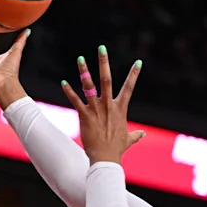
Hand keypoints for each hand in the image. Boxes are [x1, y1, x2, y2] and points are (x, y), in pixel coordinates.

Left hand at [60, 46, 144, 164]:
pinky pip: (76, 101)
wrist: (106, 158)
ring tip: (80, 59)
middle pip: (107, 79)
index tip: (138, 62)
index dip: (134, 75)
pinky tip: (63, 82)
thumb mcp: (127, 140)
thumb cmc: (116, 149)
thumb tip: (142, 135)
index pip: (129, 88)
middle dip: (104, 63)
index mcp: (120, 109)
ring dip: (84, 72)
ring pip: (90, 86)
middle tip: (101, 48)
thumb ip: (135, 135)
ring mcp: (96, 109)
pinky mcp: (84, 116)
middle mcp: (108, 105)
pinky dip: (69, 91)